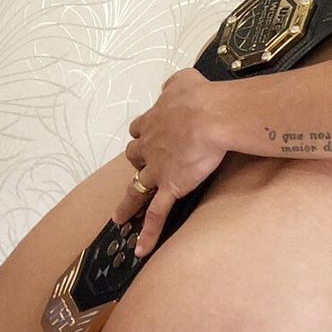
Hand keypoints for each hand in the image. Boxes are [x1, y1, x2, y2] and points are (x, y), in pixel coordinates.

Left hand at [112, 69, 228, 256]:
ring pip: (136, 189)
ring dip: (128, 202)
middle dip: (138, 161)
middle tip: (144, 167)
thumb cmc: (201, 96)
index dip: (145, 132)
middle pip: (135, 156)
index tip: (150, 134)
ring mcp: (158, 170)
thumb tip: (172, 87)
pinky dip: (148, 233)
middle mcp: (150, 146)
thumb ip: (174, 85)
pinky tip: (141, 251)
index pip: (141, 128)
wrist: (210, 116)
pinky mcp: (170, 188)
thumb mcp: (184, 80)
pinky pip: (156, 215)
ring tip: (120, 217)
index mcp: (154, 121)